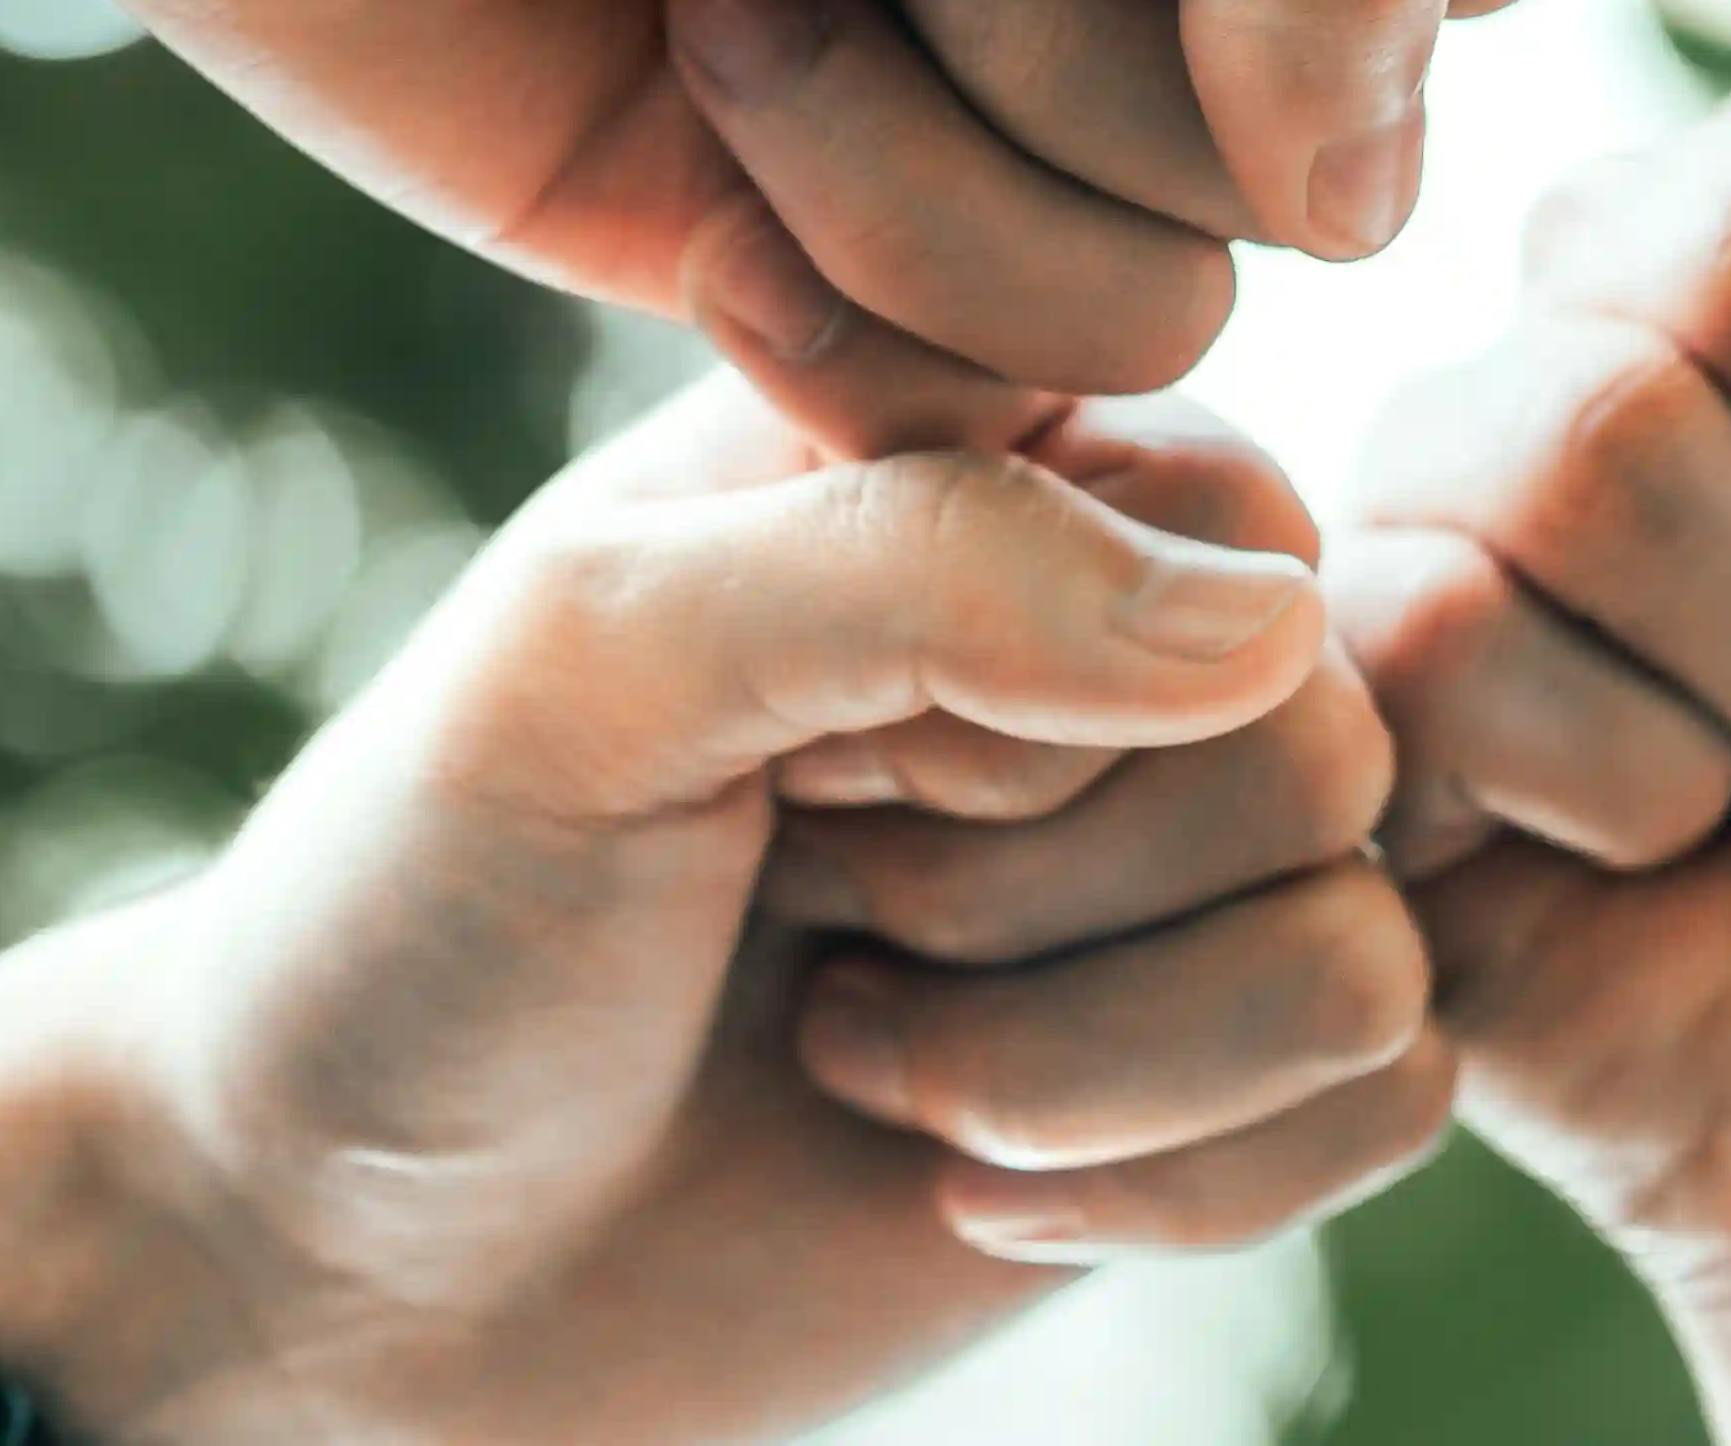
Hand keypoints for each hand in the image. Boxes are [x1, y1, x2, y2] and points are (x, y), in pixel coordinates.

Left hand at [0, 378, 1445, 1443]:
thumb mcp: (592, 662)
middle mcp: (1120, 649)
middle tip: (807, 902)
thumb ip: (922, 564)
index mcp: (981, 464)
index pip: (1223, 497)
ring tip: (852, 1044)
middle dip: (1021, 890)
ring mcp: (1188, 878)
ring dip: (1074, 1061)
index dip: (1004, 678)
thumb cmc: (422, 920)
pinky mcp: (1228, 1088)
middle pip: (1317, 742)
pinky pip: (1389, 1105)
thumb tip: (1275, 620)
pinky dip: (1168, 1181)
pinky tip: (960, 1176)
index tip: (774, 736)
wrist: (341, 1266)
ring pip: (1360, 950)